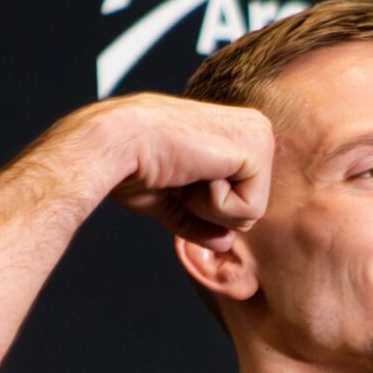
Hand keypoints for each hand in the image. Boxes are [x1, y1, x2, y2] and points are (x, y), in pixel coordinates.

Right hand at [54, 94, 275, 250]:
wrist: (114, 145)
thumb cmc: (132, 167)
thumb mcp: (171, 200)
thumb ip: (200, 221)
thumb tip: (225, 243)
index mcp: (236, 135)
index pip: (242, 200)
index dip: (204, 207)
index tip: (177, 179)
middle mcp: (254, 129)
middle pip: (252, 209)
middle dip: (211, 210)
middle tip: (181, 177)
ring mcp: (258, 135)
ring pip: (254, 212)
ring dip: (211, 206)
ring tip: (186, 173)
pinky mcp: (256, 148)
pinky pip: (250, 209)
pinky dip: (215, 204)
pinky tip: (193, 172)